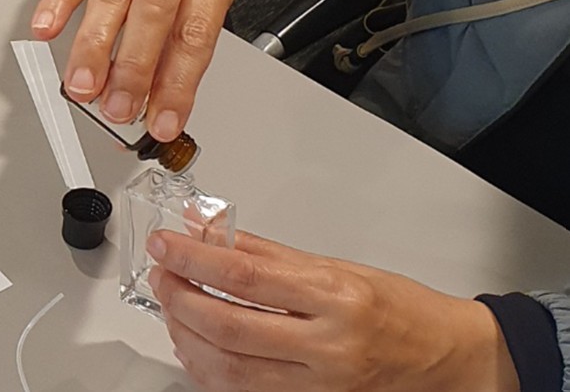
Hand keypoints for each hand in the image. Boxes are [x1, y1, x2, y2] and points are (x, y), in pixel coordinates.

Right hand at [32, 0, 238, 141]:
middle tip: (116, 107)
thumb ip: (176, 60)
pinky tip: (47, 30)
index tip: (162, 123)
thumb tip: (151, 113)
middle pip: (154, 9)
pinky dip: (58, 3)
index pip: (195, 34)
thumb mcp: (198, 10)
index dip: (177, 85)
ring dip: (94, 48)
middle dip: (132, 68)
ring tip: (83, 86)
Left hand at [145, 230, 520, 391]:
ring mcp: (318, 384)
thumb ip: (264, 252)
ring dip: (186, 336)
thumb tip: (209, 232)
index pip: (245, 276)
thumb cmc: (399, 309)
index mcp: (335, 297)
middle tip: (162, 275)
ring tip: (173, 308)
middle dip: (180, 299)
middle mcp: (327, 346)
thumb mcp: (335, 266)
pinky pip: (242, 391)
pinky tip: (196, 345)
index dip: (194, 259)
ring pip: (227, 369)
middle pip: (228, 327)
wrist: (445, 357)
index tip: (166, 245)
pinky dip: (208, 368)